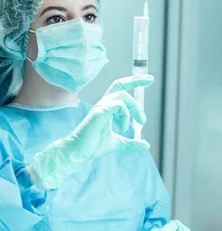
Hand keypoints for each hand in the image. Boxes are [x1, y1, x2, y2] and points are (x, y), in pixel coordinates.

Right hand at [29, 75, 153, 189]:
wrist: (80, 151)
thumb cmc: (93, 146)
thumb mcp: (118, 144)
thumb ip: (131, 143)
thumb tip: (146, 145)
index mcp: (107, 107)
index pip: (120, 89)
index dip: (134, 82)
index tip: (149, 80)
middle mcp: (104, 103)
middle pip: (120, 84)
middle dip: (136, 80)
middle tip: (150, 79)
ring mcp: (101, 106)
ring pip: (122, 95)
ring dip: (135, 108)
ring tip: (139, 122)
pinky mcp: (99, 111)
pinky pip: (118, 105)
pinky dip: (125, 115)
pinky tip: (122, 128)